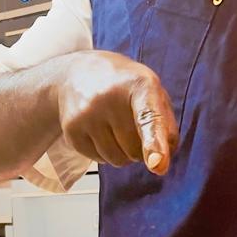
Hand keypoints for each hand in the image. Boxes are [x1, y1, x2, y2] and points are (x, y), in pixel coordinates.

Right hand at [57, 51, 178, 172]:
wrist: (78, 72)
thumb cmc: (124, 85)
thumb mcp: (152, 91)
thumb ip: (165, 125)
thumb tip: (160, 163)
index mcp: (139, 84)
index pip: (149, 118)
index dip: (154, 142)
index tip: (157, 164)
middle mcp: (109, 97)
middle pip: (135, 150)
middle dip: (140, 147)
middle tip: (132, 124)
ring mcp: (86, 113)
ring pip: (117, 159)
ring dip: (123, 153)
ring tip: (116, 127)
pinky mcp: (71, 129)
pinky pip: (99, 160)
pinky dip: (105, 153)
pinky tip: (101, 131)